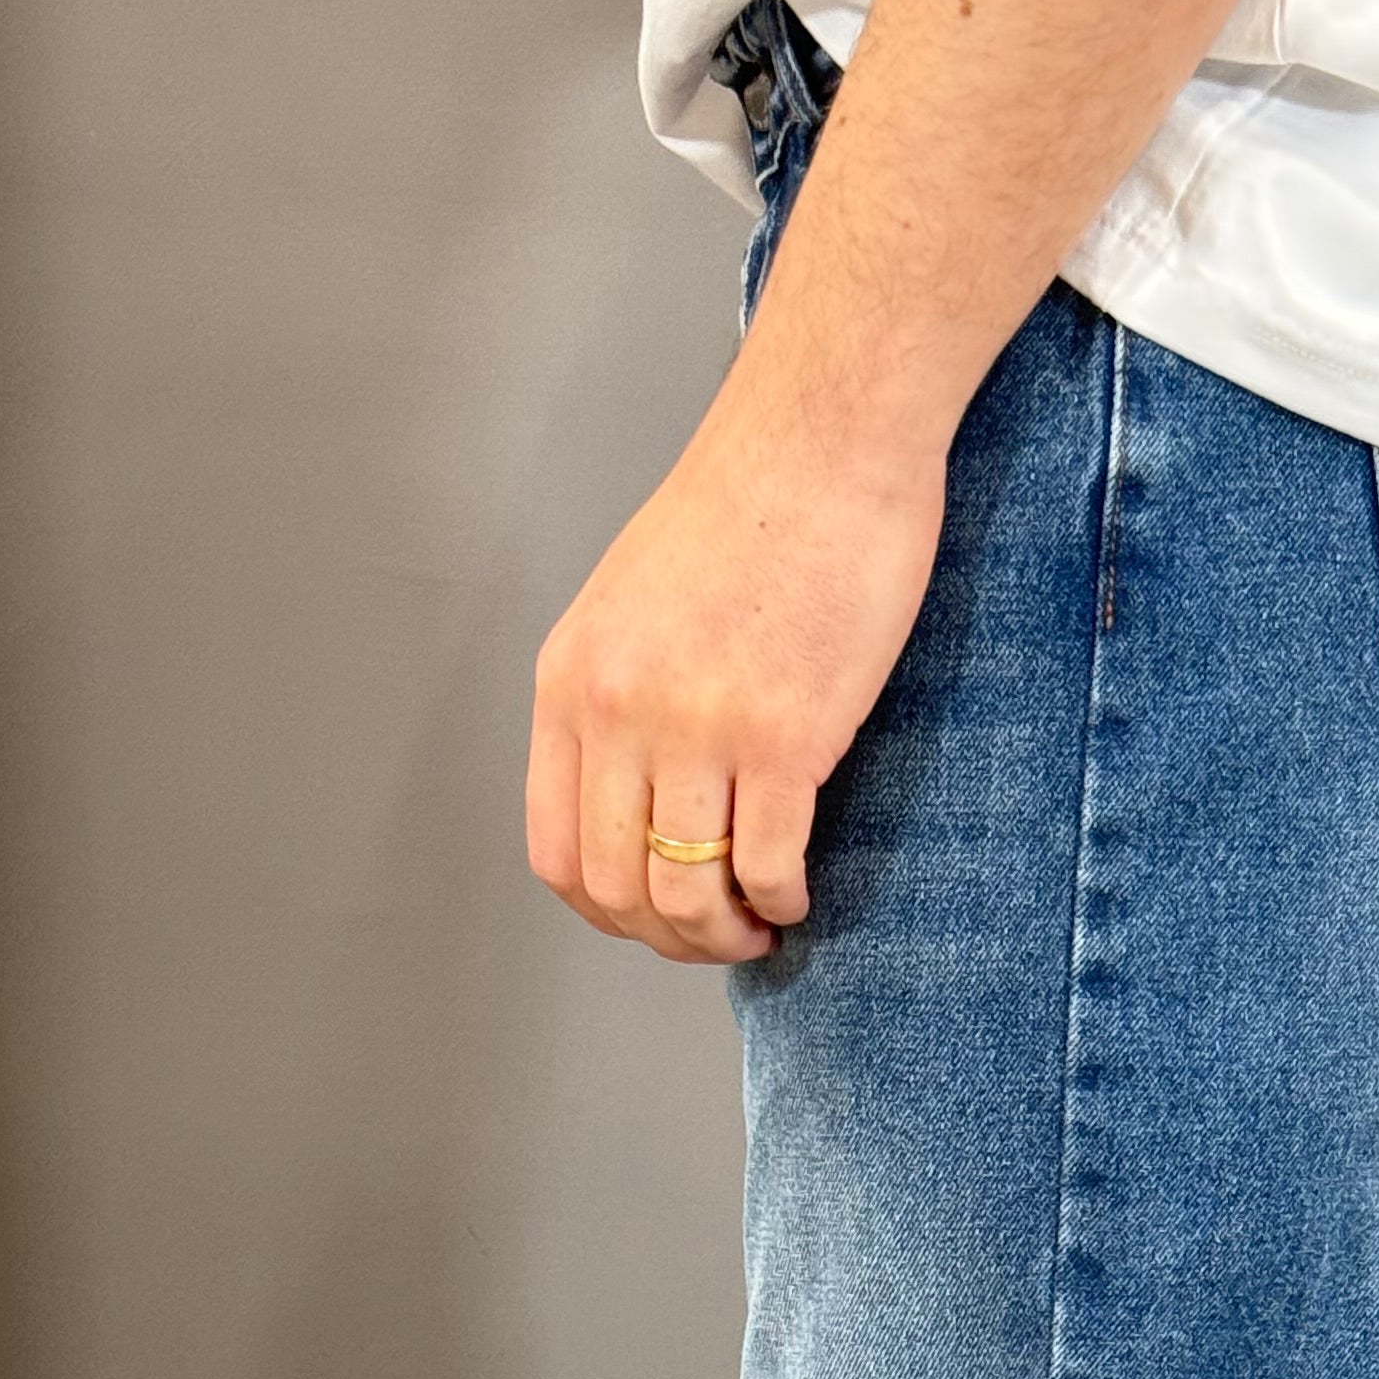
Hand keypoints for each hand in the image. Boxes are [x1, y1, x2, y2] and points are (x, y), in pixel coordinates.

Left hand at [525, 378, 945, 966]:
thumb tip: (639, 798)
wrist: (821, 440)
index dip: (607, 913)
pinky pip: (765, 867)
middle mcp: (620, 711)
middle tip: (723, 934)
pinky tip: (800, 893)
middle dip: (672, 938)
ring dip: (727, 935)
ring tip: (763, 923)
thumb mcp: (635, 605)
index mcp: (573, 682)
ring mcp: (698, 726)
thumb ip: (620, 699)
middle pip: (618, 890)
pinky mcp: (783, 734)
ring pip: (687, 894)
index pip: (557, 853)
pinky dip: (782, 902)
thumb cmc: (747, 512)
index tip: (657, 917)